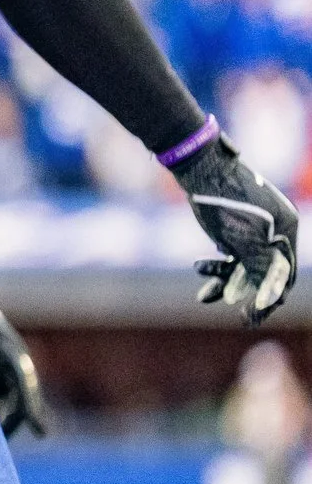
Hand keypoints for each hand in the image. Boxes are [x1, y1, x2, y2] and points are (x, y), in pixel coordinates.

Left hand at [176, 136, 299, 323]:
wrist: (197, 166)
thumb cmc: (223, 202)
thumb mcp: (244, 240)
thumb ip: (262, 268)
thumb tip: (276, 298)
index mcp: (287, 227)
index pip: (286, 273)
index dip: (270, 297)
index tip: (252, 316)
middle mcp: (275, 226)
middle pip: (265, 270)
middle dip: (248, 293)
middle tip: (237, 315)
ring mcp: (255, 225)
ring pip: (244, 263)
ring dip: (225, 281)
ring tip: (204, 297)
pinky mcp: (234, 223)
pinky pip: (232, 252)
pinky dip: (218, 267)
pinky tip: (202, 275)